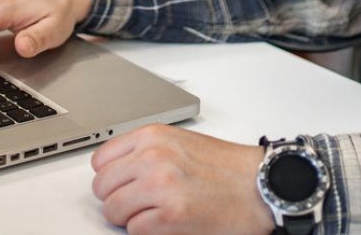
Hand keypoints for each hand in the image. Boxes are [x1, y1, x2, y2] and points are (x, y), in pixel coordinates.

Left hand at [91, 126, 272, 233]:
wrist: (259, 185)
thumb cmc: (227, 166)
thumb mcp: (180, 142)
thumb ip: (147, 150)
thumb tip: (119, 169)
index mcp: (152, 136)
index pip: (101, 159)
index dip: (109, 176)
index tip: (118, 184)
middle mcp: (152, 158)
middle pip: (103, 187)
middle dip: (115, 198)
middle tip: (133, 203)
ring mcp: (159, 187)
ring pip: (113, 210)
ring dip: (128, 217)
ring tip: (150, 213)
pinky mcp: (170, 217)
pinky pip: (134, 230)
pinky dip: (145, 231)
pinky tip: (164, 223)